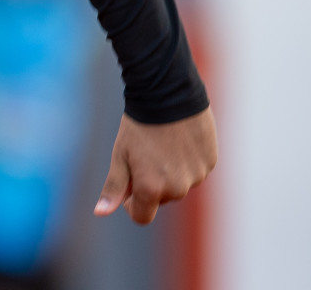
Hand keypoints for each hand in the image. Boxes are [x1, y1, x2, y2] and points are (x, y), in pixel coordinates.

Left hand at [94, 107, 216, 223]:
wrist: (167, 95)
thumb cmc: (138, 126)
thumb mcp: (120, 155)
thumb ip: (114, 187)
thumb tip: (100, 213)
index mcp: (152, 188)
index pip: (142, 216)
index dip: (132, 205)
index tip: (128, 189)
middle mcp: (177, 188)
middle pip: (161, 198)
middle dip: (152, 183)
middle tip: (144, 155)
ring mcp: (197, 176)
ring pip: (180, 184)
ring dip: (171, 173)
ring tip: (162, 145)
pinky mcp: (210, 162)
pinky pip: (196, 171)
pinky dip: (187, 162)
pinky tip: (178, 141)